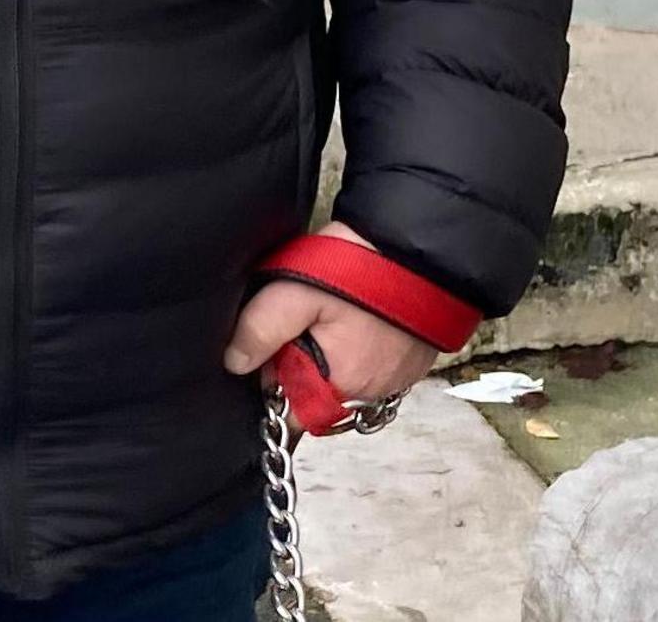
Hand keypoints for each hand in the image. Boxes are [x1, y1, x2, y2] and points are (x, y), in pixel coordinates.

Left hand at [222, 222, 441, 411]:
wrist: (422, 246)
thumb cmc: (365, 268)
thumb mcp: (297, 291)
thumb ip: (261, 327)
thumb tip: (235, 360)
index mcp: (339, 386)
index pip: (289, 412)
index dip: (272, 382)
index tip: (268, 351)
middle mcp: (369, 392)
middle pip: (315, 396)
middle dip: (299, 364)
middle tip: (303, 319)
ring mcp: (393, 379)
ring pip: (341, 379)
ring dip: (327, 355)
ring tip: (329, 314)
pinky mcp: (408, 361)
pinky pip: (369, 365)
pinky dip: (356, 348)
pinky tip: (353, 318)